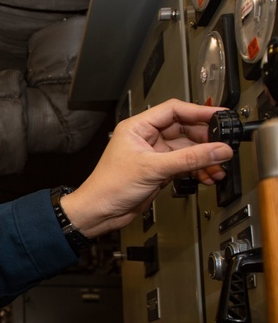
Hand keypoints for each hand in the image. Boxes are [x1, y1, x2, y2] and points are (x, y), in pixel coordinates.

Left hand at [60, 99, 233, 238]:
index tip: (219, 117)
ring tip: (218, 166)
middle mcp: (146, 138)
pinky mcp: (158, 170)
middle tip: (223, 146)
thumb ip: (189, 158)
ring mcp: (153, 154)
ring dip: (204, 158)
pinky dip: (197, 170)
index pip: (174, 110)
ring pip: (187, 149)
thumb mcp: (153, 168)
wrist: (99, 212)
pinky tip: (207, 176)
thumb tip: (218, 149)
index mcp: (137, 127)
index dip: (198, 112)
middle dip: (206, 140)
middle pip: (185, 129)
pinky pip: (184, 165)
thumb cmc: (108, 186)